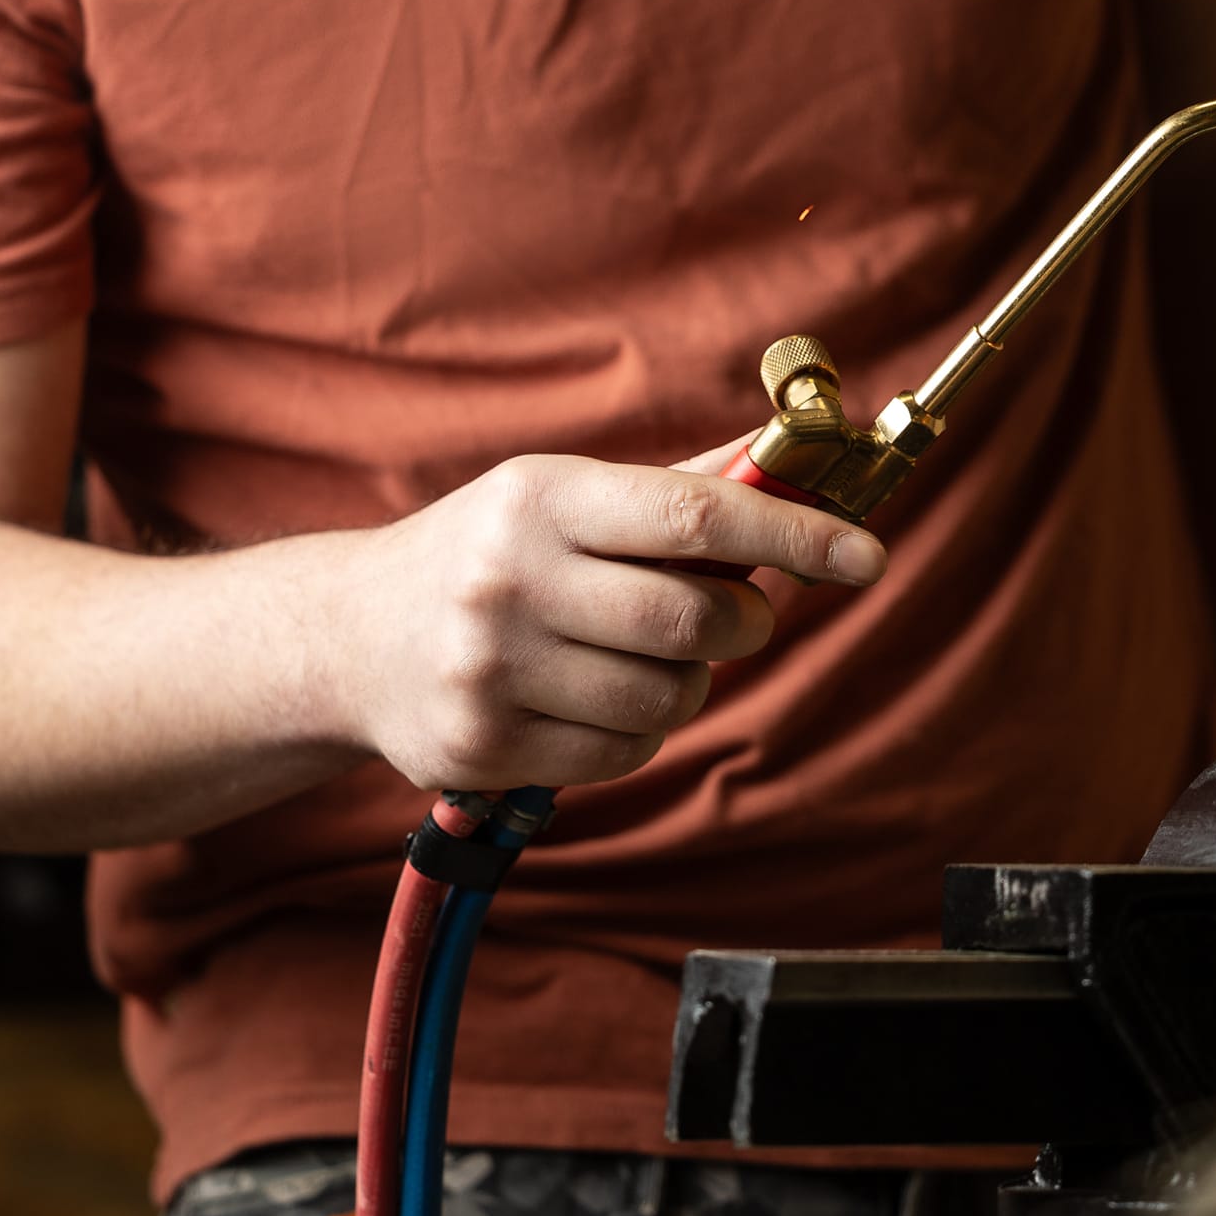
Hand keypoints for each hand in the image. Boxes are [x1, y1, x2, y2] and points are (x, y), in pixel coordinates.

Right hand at [316, 452, 885, 791]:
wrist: (347, 636)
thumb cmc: (490, 552)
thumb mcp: (566, 494)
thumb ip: (684, 489)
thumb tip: (803, 462)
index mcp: (542, 497)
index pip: (697, 516)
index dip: (796, 537)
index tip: (867, 557)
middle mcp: (510, 579)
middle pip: (693, 621)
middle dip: (742, 624)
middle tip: (734, 616)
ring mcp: (491, 671)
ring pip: (667, 696)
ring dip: (688, 683)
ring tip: (643, 656)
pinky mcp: (484, 747)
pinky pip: (624, 752)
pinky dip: (640, 729)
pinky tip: (596, 697)